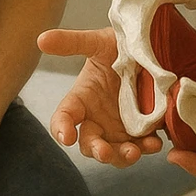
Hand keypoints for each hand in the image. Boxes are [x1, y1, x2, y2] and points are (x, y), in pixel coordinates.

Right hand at [39, 27, 163, 166]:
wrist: (152, 49)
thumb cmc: (118, 45)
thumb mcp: (97, 42)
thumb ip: (71, 42)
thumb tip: (41, 39)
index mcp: (82, 99)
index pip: (64, 118)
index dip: (61, 128)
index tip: (65, 137)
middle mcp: (98, 119)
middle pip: (89, 143)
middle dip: (96, 150)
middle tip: (103, 151)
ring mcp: (120, 128)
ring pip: (116, 152)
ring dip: (122, 156)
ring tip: (133, 152)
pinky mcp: (143, 132)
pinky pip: (143, 146)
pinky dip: (147, 148)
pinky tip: (155, 143)